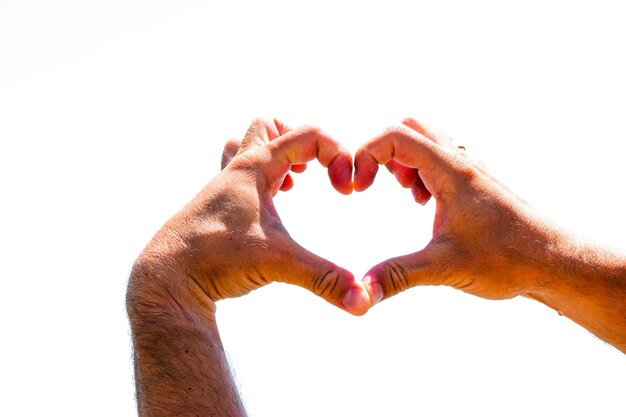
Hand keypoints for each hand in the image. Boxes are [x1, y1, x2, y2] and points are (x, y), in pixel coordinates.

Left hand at [136, 118, 370, 315]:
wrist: (166, 277)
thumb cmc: (214, 260)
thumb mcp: (279, 264)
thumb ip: (324, 279)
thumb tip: (363, 302)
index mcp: (255, 167)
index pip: (308, 134)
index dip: (338, 154)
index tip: (347, 190)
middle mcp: (236, 170)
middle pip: (268, 125)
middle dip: (299, 141)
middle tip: (314, 172)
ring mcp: (223, 186)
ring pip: (247, 145)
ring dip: (274, 155)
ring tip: (291, 184)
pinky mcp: (216, 206)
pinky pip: (239, 174)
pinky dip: (260, 179)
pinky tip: (271, 207)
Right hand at [354, 118, 557, 303]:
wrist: (555, 262)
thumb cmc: (509, 259)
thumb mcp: (445, 267)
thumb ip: (397, 276)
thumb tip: (359, 292)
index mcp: (451, 170)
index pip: (396, 136)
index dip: (366, 154)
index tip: (359, 187)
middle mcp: (461, 162)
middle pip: (411, 127)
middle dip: (384, 151)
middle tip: (377, 184)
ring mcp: (470, 171)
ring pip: (428, 141)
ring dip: (404, 160)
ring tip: (406, 194)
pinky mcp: (475, 184)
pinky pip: (440, 159)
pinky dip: (421, 171)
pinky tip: (425, 203)